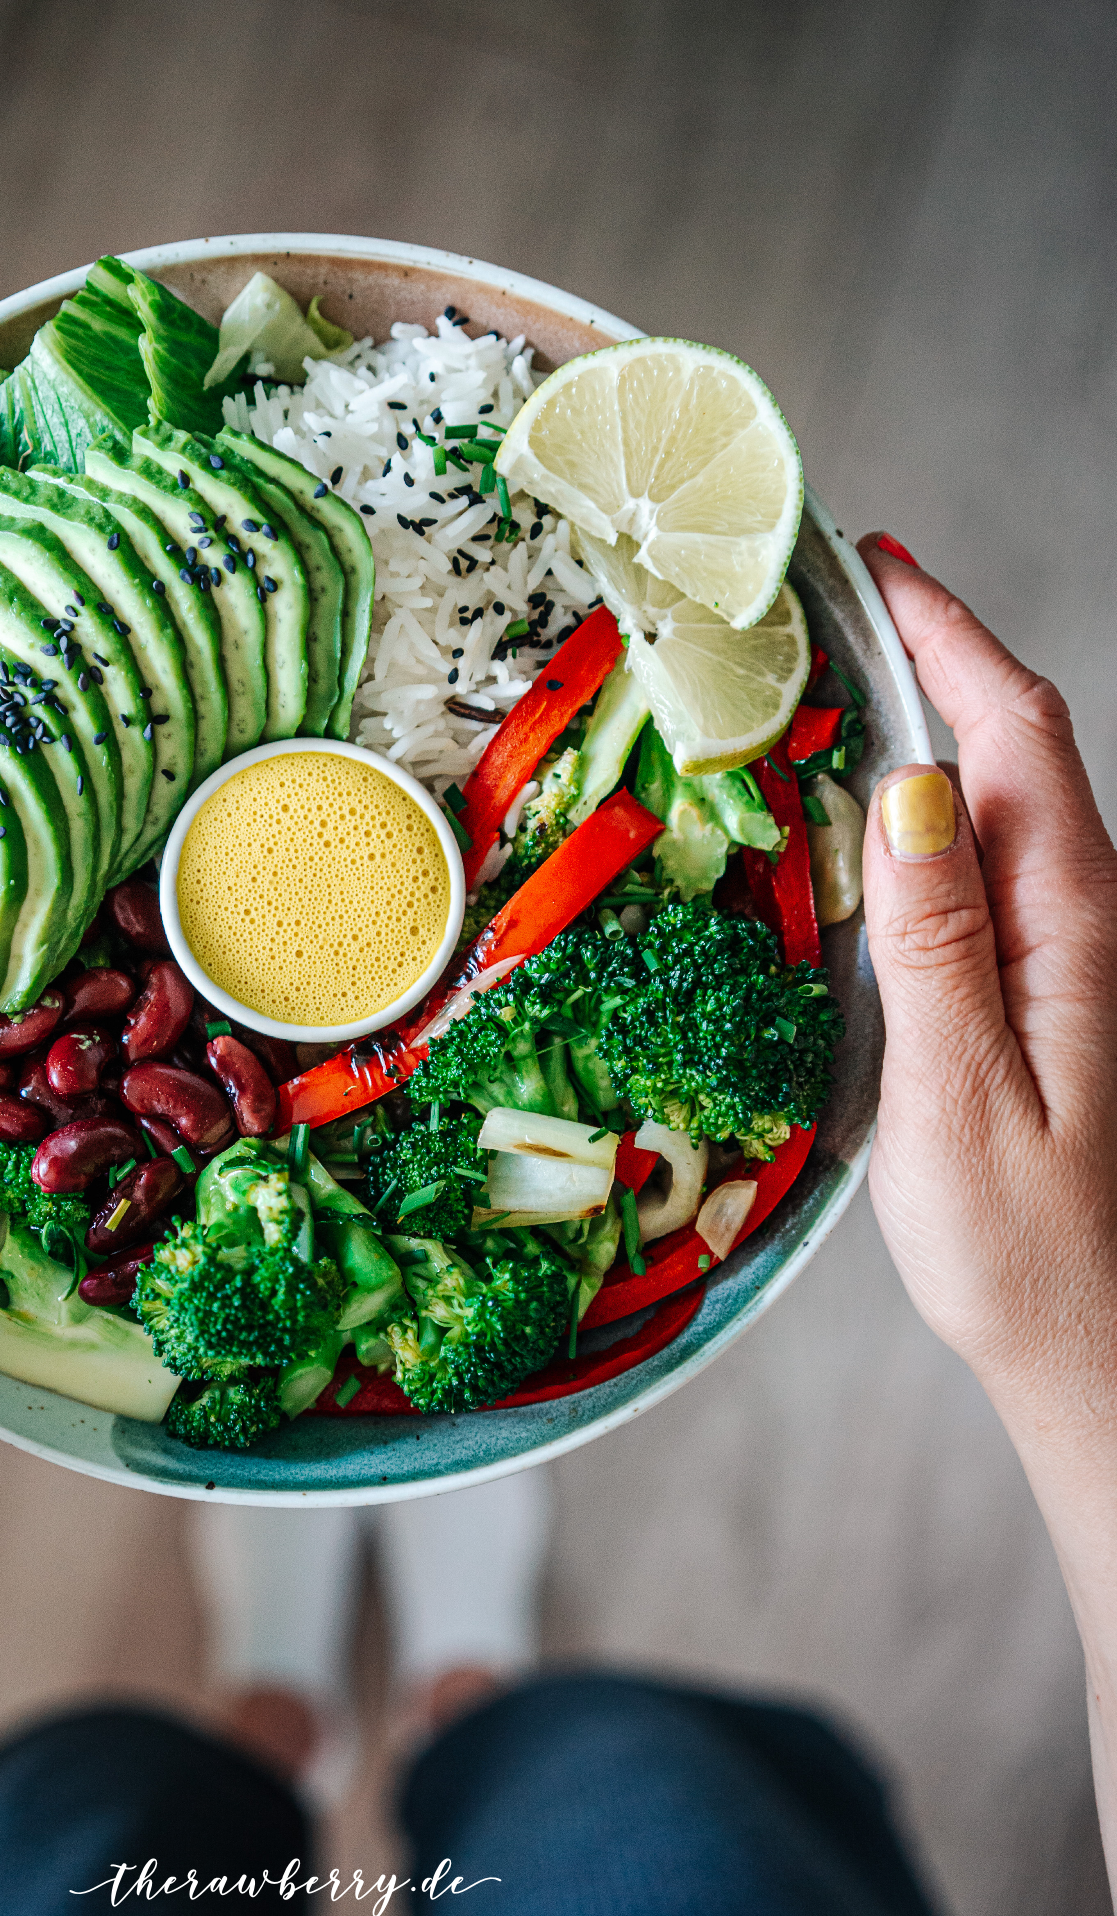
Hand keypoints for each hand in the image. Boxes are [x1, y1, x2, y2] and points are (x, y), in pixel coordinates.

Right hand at [858, 538, 1116, 1424]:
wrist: (1098, 1351)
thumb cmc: (1029, 1250)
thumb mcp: (962, 1100)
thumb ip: (936, 945)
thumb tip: (912, 788)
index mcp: (1070, 925)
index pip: (1017, 734)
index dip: (949, 634)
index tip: (874, 563)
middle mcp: (1077, 921)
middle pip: (1015, 745)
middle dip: (934, 652)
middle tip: (826, 603)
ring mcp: (1059, 955)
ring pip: (998, 800)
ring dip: (928, 722)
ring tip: (827, 682)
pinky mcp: (1034, 993)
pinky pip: (978, 866)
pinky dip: (920, 809)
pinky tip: (860, 820)